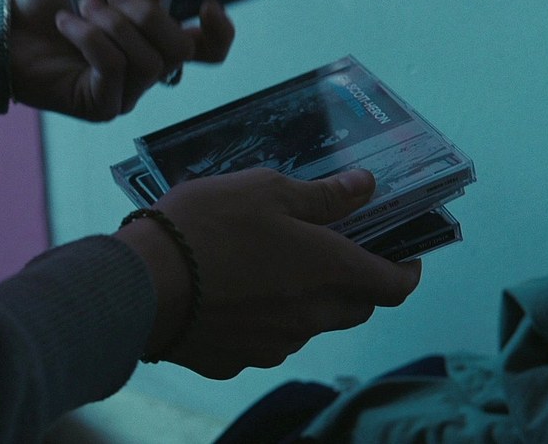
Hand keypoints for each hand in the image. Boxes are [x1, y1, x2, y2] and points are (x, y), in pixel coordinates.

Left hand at [8, 0, 234, 120]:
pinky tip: (67, 24)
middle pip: (180, 51)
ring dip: (114, 26)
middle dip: (150, 17)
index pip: (208, 49)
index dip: (219, 33)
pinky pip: (114, 70)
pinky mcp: (102, 106)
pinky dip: (91, 40)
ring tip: (84, 7)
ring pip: (149, 62)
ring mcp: (127, 92)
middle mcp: (148, 70)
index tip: (208, 3)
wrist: (3, 22)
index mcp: (155, 39)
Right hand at [117, 168, 421, 378]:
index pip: (395, 286)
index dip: (407, 271)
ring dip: (309, 299)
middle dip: (357, 282)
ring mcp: (276, 344)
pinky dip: (268, 318)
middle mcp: (312, 315)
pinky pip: (269, 339)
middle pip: (356, 306)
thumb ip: (324, 195)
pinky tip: (235, 293)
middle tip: (333, 251)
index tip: (406, 254)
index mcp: (329, 270)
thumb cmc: (207, 225)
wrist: (139, 285)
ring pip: (312, 323)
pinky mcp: (240, 360)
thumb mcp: (267, 191)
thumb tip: (366, 187)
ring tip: (271, 267)